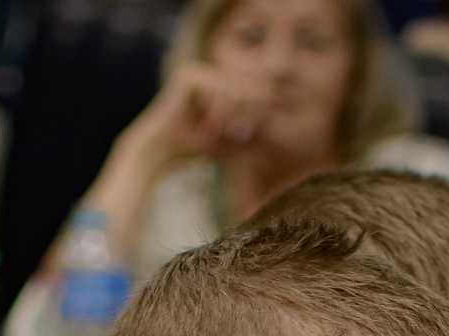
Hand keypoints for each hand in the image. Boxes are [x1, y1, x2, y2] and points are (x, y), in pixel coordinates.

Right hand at [120, 62, 269, 168]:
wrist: (161, 151)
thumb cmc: (193, 149)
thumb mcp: (230, 144)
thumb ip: (252, 139)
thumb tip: (280, 143)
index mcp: (217, 85)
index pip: (248, 88)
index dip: (267, 97)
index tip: (288, 105)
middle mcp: (208, 74)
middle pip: (243, 87)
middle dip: (253, 107)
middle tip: (255, 125)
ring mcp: (197, 71)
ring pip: (232, 91)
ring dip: (228, 119)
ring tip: (212, 137)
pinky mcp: (188, 75)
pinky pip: (218, 92)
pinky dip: (216, 114)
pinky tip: (205, 131)